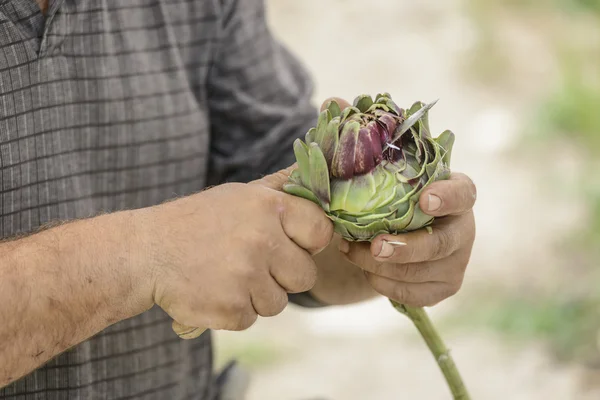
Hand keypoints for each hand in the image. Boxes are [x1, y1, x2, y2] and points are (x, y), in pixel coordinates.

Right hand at [134, 167, 332, 331]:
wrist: (147, 252)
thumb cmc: (199, 221)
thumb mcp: (241, 194)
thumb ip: (282, 188)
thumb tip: (320, 172)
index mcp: (268, 207)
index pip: (321, 231)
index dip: (308, 242)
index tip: (290, 243)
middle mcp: (262, 240)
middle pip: (305, 275)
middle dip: (283, 275)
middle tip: (252, 262)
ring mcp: (246, 277)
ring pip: (278, 302)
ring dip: (257, 295)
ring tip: (228, 274)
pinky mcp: (230, 308)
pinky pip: (252, 318)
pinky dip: (234, 311)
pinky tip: (214, 290)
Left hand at [339, 172, 475, 306]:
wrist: (409, 229)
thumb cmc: (402, 197)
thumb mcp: (400, 182)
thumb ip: (387, 179)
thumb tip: (348, 188)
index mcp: (460, 195)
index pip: (462, 194)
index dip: (446, 198)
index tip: (425, 200)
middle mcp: (464, 231)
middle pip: (438, 245)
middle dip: (403, 249)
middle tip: (376, 246)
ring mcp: (457, 264)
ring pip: (416, 273)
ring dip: (377, 265)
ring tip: (349, 249)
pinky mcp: (444, 288)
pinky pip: (409, 293)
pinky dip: (380, 281)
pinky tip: (363, 267)